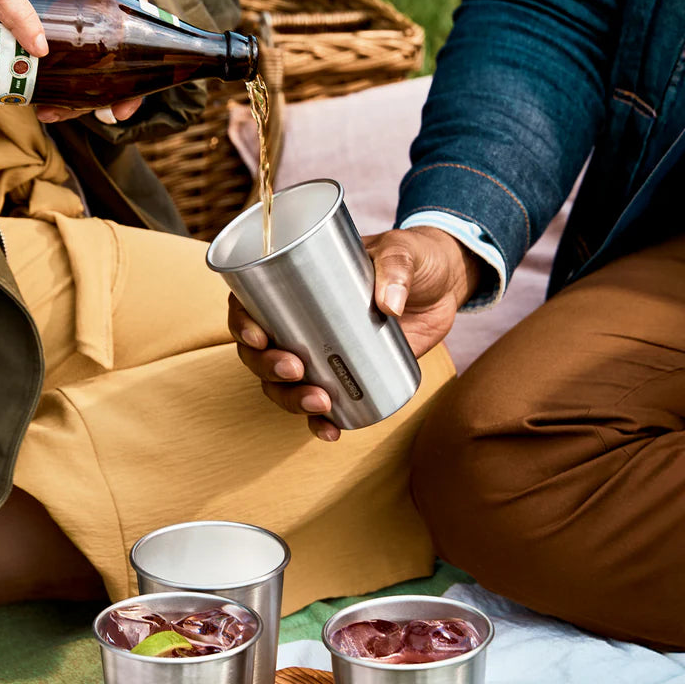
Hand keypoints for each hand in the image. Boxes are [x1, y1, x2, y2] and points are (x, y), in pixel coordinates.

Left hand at [34, 0, 147, 125]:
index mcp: (131, 42)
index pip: (138, 78)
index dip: (131, 98)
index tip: (119, 113)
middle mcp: (111, 58)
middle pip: (103, 91)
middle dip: (83, 107)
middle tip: (61, 114)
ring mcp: (88, 60)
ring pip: (79, 90)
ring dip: (63, 105)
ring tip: (45, 113)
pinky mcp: (66, 56)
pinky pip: (59, 78)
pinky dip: (49, 90)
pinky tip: (36, 98)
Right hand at [229, 225, 480, 440]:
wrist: (443, 286)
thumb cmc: (413, 257)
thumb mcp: (403, 251)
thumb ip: (396, 269)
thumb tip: (388, 305)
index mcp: (295, 283)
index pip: (249, 304)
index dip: (241, 324)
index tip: (258, 337)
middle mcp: (298, 322)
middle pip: (260, 353)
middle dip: (268, 368)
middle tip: (295, 369)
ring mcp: (320, 353)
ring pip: (284, 385)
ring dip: (291, 400)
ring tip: (319, 402)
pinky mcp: (345, 377)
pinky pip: (321, 407)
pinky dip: (320, 424)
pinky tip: (330, 432)